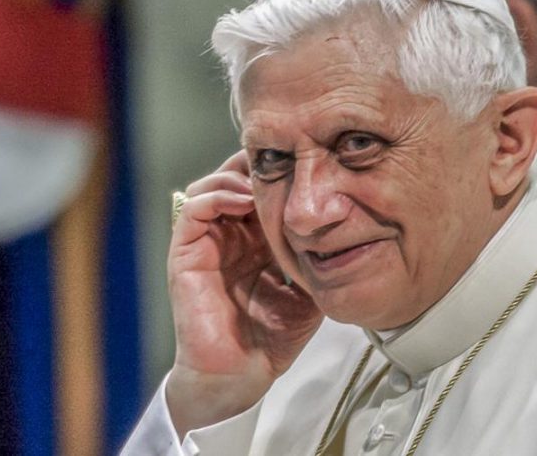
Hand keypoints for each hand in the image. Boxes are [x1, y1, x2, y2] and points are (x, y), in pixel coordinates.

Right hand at [166, 150, 322, 436]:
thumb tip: (351, 230)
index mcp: (251, 240)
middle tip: (286, 162)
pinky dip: (218, 196)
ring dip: (237, 177)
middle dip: (258, 166)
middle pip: (233, 178)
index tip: (306, 166)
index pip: (258, 189)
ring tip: (264, 183)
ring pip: (211, 185)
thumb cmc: (270, 338)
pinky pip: (195, 209)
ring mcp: (203, 243)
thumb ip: (318, 258)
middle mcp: (226, 236)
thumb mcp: (307, 289)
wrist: (242, 374)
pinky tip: (244, 201)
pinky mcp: (185, 254)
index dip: (278, 172)